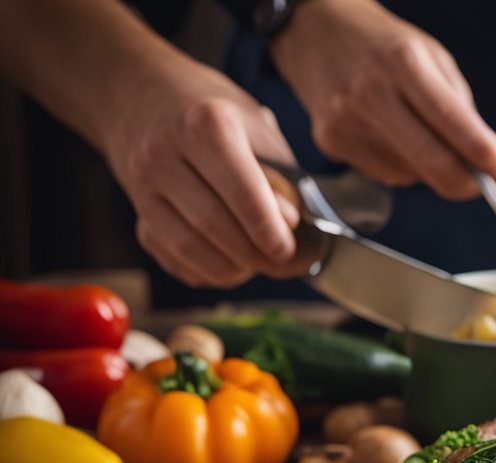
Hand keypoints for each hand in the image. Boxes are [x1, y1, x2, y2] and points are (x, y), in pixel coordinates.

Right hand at [100, 61, 304, 287]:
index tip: (291, 249)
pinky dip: (203, 270)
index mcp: (206, 125)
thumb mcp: (256, 125)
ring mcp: (142, 183)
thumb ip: (279, 174)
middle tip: (282, 264)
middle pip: (214, 224)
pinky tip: (228, 264)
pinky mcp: (136, 209)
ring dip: (229, 268)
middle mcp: (165, 152)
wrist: (140, 93)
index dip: (271, 231)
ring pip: (187, 246)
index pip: (243, 193)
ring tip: (256, 265)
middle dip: (254, 255)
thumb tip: (294, 224)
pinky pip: (169, 254)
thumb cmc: (213, 112)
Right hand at [270, 0, 495, 198]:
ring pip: (412, 176)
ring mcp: (346, 120)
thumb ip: (459, 107)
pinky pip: (385, 175)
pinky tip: (387, 134)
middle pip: (435, 165)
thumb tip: (482, 162)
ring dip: (428, 168)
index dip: (489, 162)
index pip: (457, 127)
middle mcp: (372, 93)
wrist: (312, 27)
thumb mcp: (430, 56)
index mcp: (405, 63)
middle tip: (482, 184)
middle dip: (467, 185)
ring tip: (413, 131)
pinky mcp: (330, 141)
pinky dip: (400, 165)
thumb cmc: (382, 43)